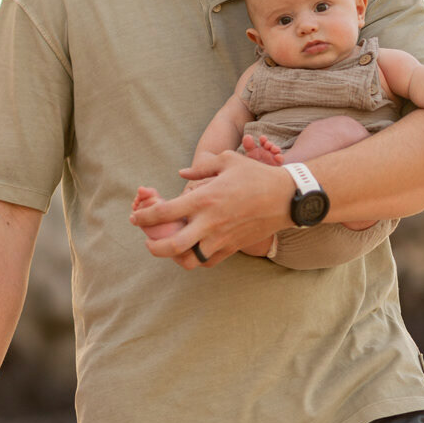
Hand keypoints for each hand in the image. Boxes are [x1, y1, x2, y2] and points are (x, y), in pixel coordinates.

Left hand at [128, 150, 291, 266]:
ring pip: (190, 260)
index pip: (164, 213)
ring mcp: (222, 238)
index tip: (136, 218)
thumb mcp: (227, 161)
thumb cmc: (256, 176)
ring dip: (174, 257)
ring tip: (170, 248)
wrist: (287, 198)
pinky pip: (208, 262)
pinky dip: (196, 259)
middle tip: (148, 242)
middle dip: (153, 247)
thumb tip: (180, 174)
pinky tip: (193, 249)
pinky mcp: (233, 247)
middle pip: (171, 246)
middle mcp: (210, 222)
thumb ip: (201, 167)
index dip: (144, 218)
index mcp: (204, 199)